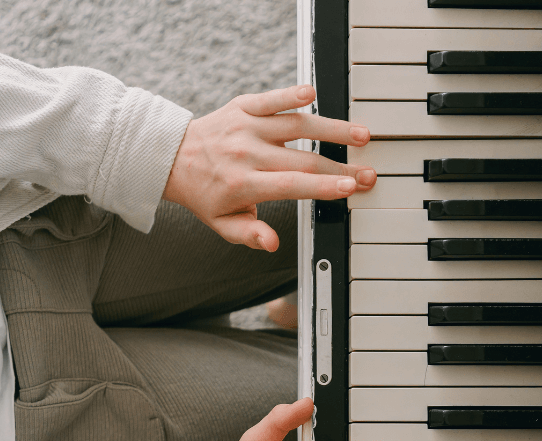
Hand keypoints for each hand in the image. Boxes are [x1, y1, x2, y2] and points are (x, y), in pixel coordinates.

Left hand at [162, 84, 376, 251]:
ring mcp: (246, 126)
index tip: (349, 188)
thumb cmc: (205, 193)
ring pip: (296, 125)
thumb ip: (249, 234)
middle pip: (303, 158)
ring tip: (360, 135)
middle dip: (340, 166)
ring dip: (332, 129)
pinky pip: (270, 98)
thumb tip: (272, 244)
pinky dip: (291, 94)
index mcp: (242, 184)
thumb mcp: (222, 223)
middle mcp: (246, 153)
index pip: (291, 185)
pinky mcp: (243, 106)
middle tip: (367, 173)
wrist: (173, 157)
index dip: (323, 185)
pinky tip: (313, 94)